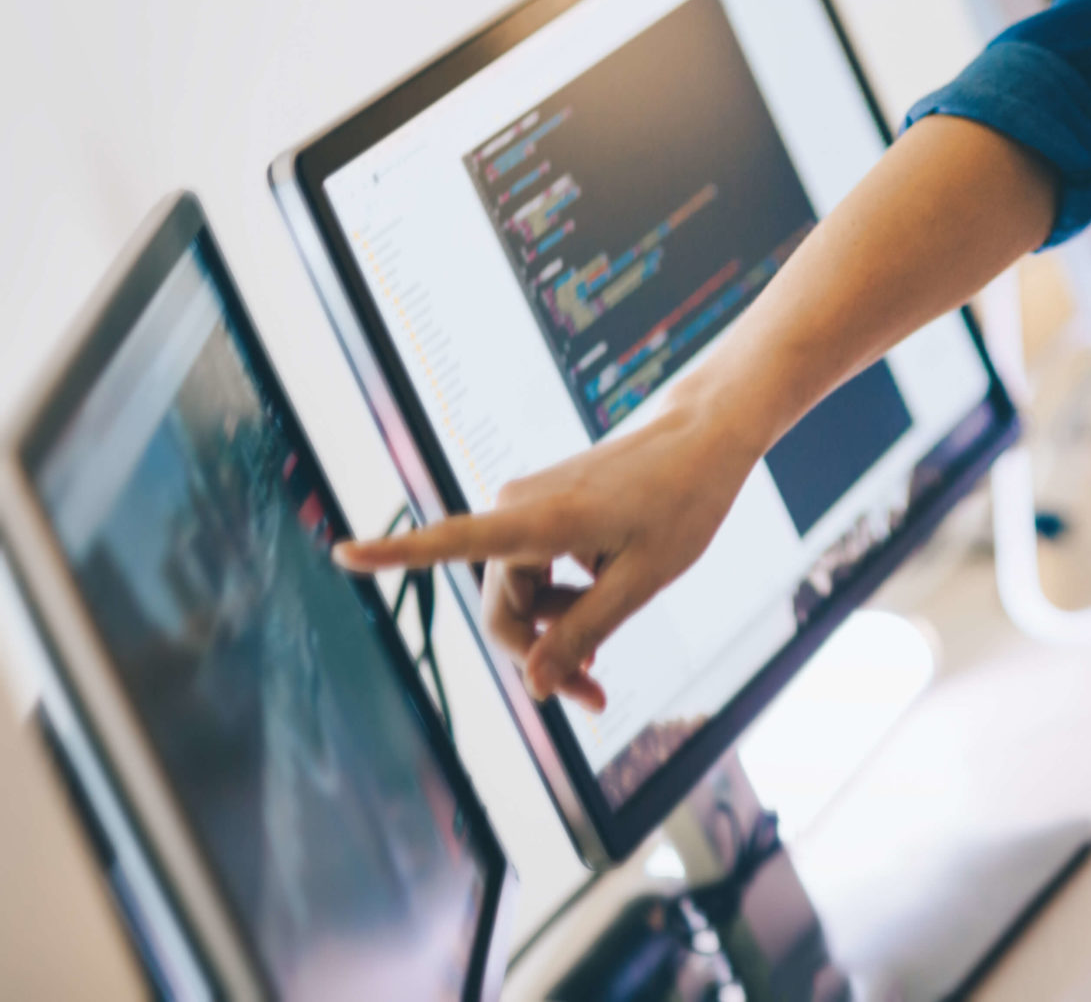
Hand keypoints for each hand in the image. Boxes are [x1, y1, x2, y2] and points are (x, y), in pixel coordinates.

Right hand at [332, 395, 750, 709]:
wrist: (705, 436)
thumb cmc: (683, 502)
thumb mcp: (643, 581)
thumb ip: (584, 632)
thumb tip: (533, 688)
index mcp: (541, 519)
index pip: (453, 540)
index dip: (396, 552)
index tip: (341, 551)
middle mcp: (520, 507)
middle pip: (501, 607)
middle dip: (538, 657)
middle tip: (594, 698)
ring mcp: (530, 505)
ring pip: (520, 594)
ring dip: (555, 632)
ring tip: (603, 664)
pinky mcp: (544, 508)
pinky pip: (536, 570)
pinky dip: (562, 600)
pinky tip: (598, 616)